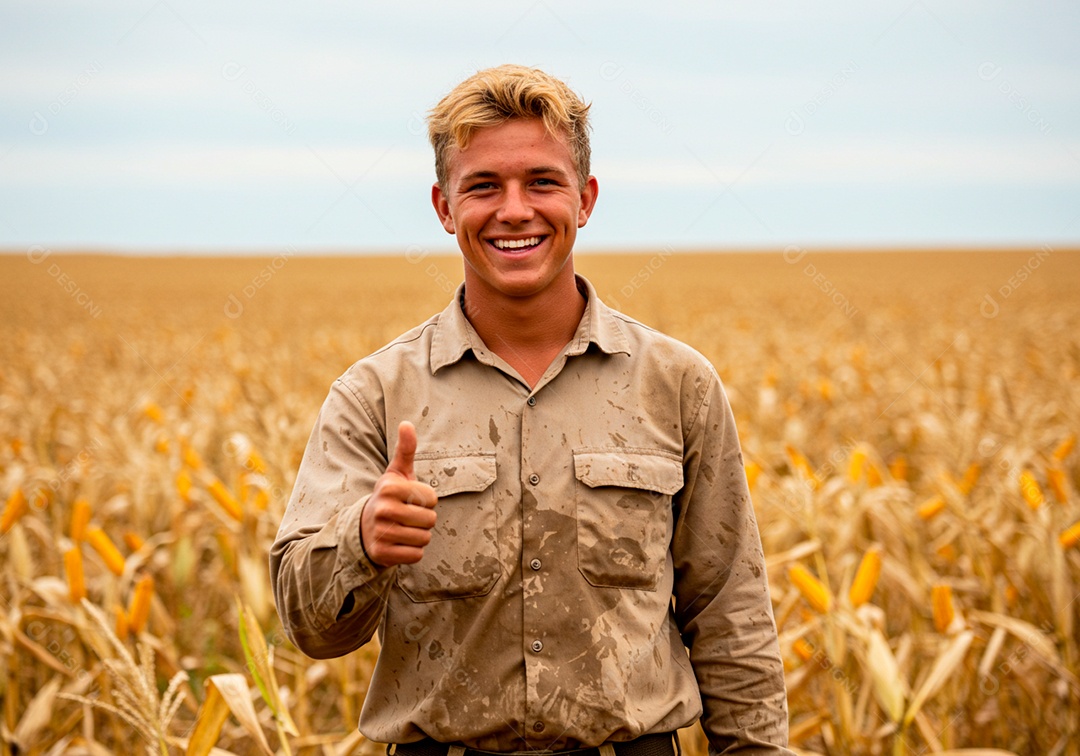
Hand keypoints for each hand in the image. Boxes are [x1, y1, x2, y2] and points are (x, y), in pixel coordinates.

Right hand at [360, 421, 437, 566]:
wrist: (364, 528)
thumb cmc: (389, 497)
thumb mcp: (396, 473)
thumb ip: (405, 449)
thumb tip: (407, 423)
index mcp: (389, 488)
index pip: (431, 498)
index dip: (427, 500)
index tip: (411, 500)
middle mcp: (382, 509)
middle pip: (430, 520)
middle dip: (424, 520)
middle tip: (408, 517)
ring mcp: (381, 533)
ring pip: (424, 538)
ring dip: (419, 536)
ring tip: (403, 529)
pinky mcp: (382, 554)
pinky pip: (416, 555)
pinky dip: (412, 552)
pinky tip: (399, 543)